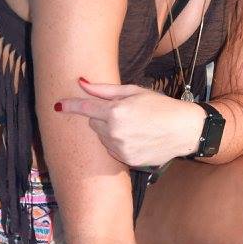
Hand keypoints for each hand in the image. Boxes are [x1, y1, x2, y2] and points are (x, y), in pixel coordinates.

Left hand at [55, 78, 203, 167]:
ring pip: (102, 138)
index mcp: (115, 111)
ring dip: (111, 132)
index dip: (70, 106)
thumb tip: (81, 83)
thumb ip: (105, 90)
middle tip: (124, 112)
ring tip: (134, 126)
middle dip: (102, 117)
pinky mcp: (127, 160)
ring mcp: (120, 148)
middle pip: (93, 124)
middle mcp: (114, 132)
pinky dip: (119, 144)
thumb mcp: (134, 91)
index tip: (58, 105)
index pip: (85, 108)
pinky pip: (113, 150)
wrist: (185, 130)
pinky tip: (137, 138)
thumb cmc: (161, 106)